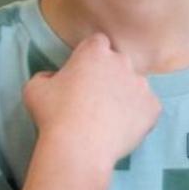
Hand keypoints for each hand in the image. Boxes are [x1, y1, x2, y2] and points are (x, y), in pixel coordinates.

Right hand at [23, 33, 160, 168]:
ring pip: (134, 85)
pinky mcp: (153, 106)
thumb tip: (54, 77)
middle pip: (118, 63)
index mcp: (95, 52)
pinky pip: (147, 107)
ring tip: (108, 118)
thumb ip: (46, 75)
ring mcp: (141, 84)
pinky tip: (121, 128)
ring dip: (125, 96)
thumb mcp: (35, 89)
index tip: (84, 73)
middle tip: (94, 99)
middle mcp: (122, 62)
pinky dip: (138, 116)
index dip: (91, 57)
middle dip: (109, 76)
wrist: (79, 147)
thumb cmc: (54, 115)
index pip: (98, 43)